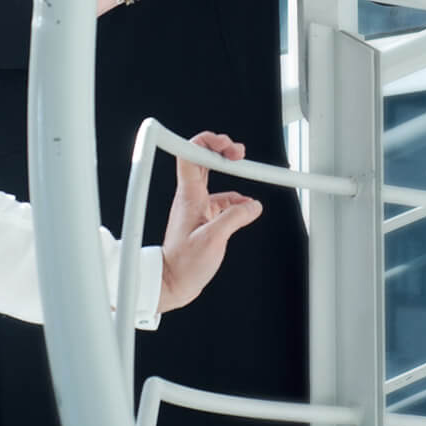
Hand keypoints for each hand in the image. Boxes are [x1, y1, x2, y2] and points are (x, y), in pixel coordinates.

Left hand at [157, 131, 262, 312]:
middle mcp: (190, 196)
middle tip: (238, 152)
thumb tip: (253, 206)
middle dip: (221, 149)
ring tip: (245, 170)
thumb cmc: (184, 265)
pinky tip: (246, 206)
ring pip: (211, 176)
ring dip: (228, 170)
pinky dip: (234, 197)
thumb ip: (235, 219)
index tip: (226, 144)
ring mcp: (196, 205)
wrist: (172, 283)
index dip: (207, 142)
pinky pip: (220, 198)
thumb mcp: (213, 240)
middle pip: (202, 159)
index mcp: (188, 196)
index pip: (191, 155)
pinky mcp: (202, 217)